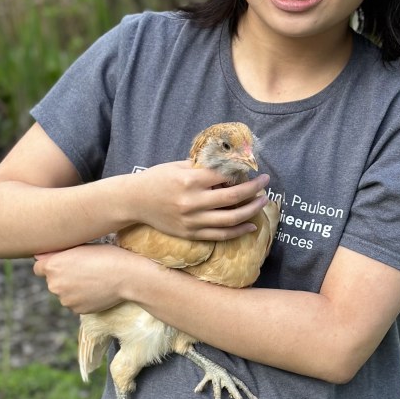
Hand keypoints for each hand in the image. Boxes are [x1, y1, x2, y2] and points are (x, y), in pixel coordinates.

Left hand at [33, 244, 137, 313]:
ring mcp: (65, 300)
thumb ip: (58, 253)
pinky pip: (75, 302)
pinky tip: (97, 289)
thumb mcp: (82, 246)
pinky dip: (82, 297)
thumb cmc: (107, 255)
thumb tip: (38, 256)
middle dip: (63, 276)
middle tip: (84, 268)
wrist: (128, 276)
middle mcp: (54, 285)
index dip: (50, 264)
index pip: (38, 267)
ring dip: (73, 287)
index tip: (63, 261)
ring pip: (64, 293)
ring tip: (93, 278)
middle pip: (52, 280)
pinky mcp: (77, 310)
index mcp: (53, 266)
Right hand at [125, 161, 270, 241]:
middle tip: (265, 184)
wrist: (134, 201)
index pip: (224, 175)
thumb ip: (202, 166)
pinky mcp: (190, 234)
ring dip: (251, 211)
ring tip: (263, 203)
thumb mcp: (178, 165)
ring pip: (230, 219)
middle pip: (233, 197)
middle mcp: (192, 202)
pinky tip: (251, 225)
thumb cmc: (157, 178)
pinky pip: (220, 235)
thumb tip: (229, 163)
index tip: (253, 169)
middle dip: (254, 190)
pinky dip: (238, 231)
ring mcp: (192, 220)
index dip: (242, 172)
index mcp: (190, 180)